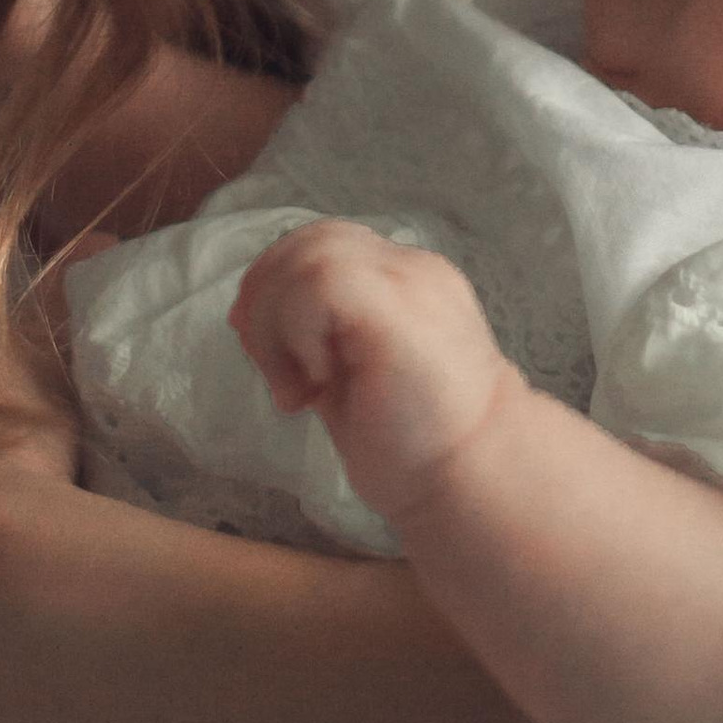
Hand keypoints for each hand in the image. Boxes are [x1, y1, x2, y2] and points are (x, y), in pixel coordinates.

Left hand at [231, 221, 513, 527]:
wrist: (475, 483)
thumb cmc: (416, 448)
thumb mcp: (347, 378)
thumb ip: (311, 337)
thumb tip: (246, 314)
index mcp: (401, 283)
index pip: (322, 245)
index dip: (274, 284)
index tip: (260, 350)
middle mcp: (410, 268)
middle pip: (309, 239)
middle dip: (266, 300)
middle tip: (276, 374)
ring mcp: (409, 281)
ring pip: (309, 253)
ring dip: (278, 325)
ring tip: (299, 389)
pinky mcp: (397, 306)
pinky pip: (321, 281)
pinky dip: (298, 331)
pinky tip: (318, 381)